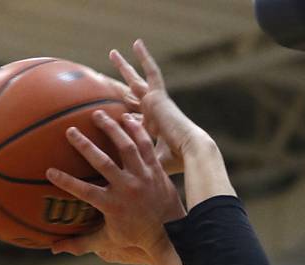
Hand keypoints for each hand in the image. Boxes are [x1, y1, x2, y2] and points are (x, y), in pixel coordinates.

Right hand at [46, 110, 185, 257]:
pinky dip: (137, 130)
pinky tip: (127, 117)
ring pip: (126, 147)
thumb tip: (54, 249)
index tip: (49, 171)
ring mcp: (142, 177)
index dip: (66, 181)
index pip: (84, 191)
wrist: (172, 234)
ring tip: (98, 113)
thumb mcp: (108, 241)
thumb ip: (81, 242)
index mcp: (112, 205)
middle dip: (85, 146)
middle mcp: (127, 188)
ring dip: (111, 128)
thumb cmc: (137, 237)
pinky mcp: (156, 170)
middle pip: (102, 162)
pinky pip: (146, 145)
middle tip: (70, 130)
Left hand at [109, 39, 212, 174]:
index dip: (126, 120)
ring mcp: (156, 104)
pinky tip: (136, 44)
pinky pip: (151, 72)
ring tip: (114, 54)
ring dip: (126, 68)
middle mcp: (154, 114)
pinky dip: (145, 58)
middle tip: (112, 82)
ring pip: (138, 81)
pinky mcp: (159, 96)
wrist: (192, 151)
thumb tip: (123, 181)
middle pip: (135, 99)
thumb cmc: (176, 164)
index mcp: (155, 131)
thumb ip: (138, 166)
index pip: (136, 122)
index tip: (112, 119)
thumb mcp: (151, 165)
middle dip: (124, 90)